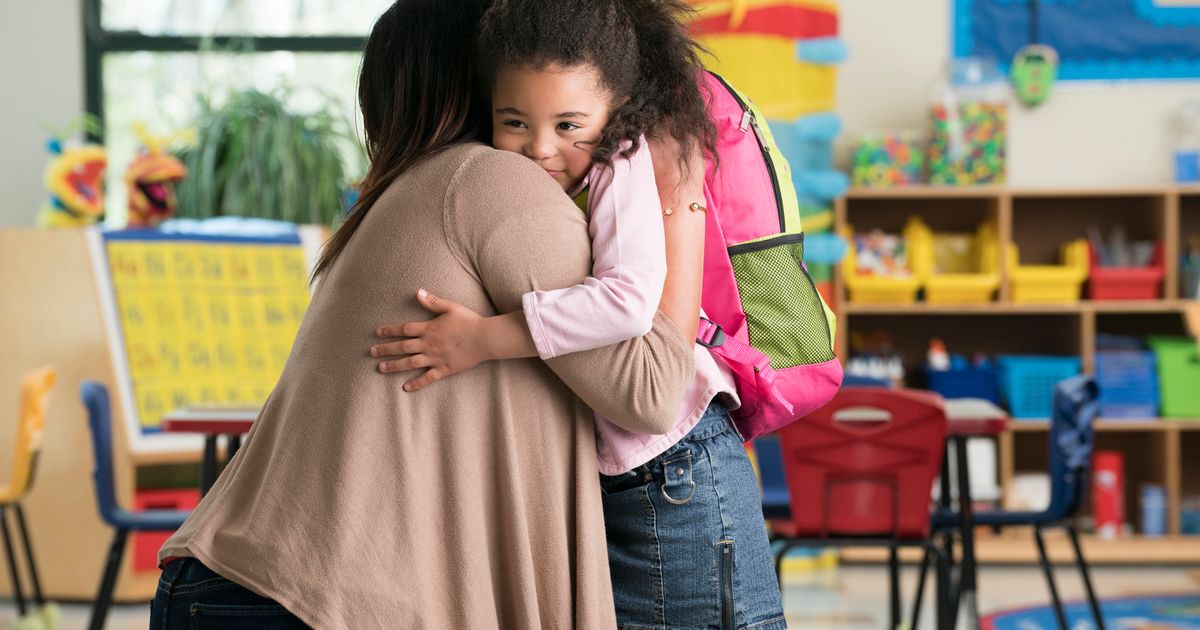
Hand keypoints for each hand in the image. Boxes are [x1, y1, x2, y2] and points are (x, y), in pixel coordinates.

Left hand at [371, 289, 489, 391]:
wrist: (485, 338)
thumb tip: (418, 292)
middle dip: (386, 349)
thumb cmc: (469, 321)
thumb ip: (433, 301)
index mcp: (429, 329)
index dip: (390, 330)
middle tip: (372, 352)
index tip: (378, 332)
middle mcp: (429, 344)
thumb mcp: (450, 307)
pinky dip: (416, 383)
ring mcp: (435, 358)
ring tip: (381, 368)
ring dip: (394, 366)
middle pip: (403, 347)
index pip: (405, 329)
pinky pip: (427, 378)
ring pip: (410, 363)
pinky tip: (405, 387)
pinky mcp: (444, 369)